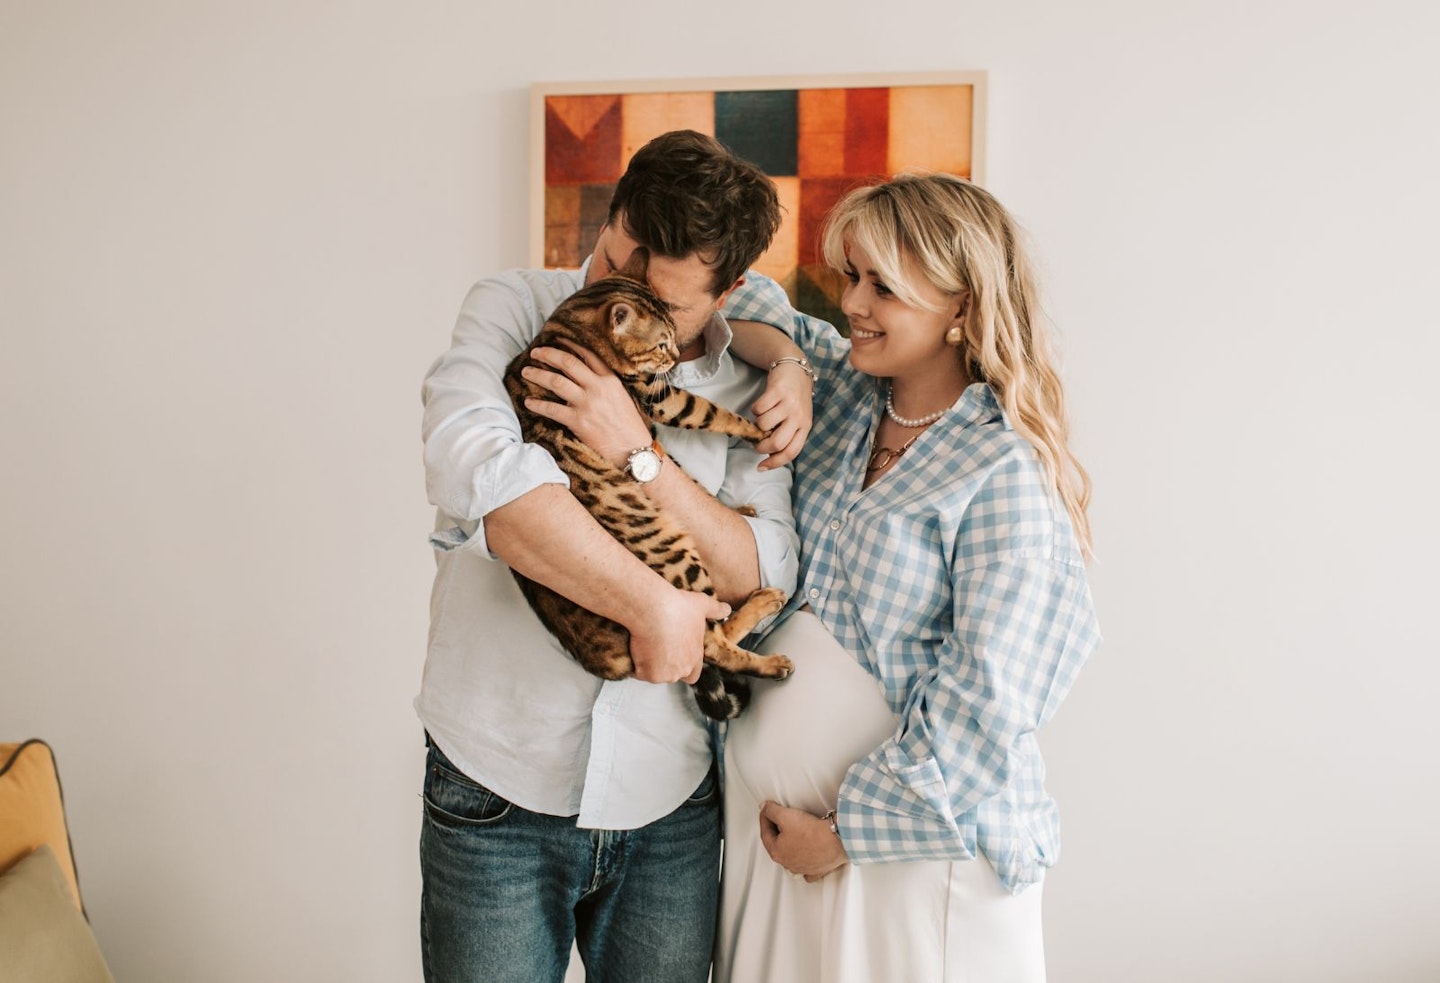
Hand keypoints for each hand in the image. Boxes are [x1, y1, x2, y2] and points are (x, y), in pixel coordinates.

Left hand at [522, 344, 651, 465]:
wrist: (633, 450)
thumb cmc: (629, 426)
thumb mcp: (622, 397)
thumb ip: (605, 385)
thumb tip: (585, 377)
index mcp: (610, 380)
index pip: (587, 355)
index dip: (569, 345)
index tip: (556, 340)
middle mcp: (597, 387)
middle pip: (567, 362)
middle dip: (548, 354)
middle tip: (534, 352)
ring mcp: (587, 404)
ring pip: (556, 382)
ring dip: (538, 375)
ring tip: (526, 371)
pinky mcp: (578, 421)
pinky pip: (552, 409)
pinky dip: (537, 405)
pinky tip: (528, 402)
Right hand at [628, 587, 730, 684]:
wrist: (654, 610)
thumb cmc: (677, 607)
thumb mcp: (702, 605)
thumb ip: (715, 610)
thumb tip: (727, 609)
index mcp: (695, 656)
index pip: (693, 674)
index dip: (683, 666)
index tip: (674, 654)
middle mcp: (682, 669)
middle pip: (672, 673)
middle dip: (665, 664)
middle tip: (656, 645)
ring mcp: (664, 674)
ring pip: (655, 674)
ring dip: (650, 664)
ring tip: (645, 644)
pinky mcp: (647, 674)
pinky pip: (638, 672)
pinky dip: (635, 664)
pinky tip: (635, 648)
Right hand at [751, 363, 812, 469]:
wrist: (795, 369)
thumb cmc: (793, 399)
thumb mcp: (797, 418)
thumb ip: (787, 435)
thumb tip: (769, 455)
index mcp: (805, 427)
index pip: (791, 452)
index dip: (775, 463)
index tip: (761, 467)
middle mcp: (799, 416)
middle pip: (777, 442)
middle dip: (761, 447)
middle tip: (756, 442)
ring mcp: (789, 403)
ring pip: (763, 425)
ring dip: (757, 424)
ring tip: (761, 418)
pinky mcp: (777, 390)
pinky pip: (758, 408)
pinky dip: (755, 409)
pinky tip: (762, 405)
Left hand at [759, 801, 848, 881]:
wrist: (837, 840)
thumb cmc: (813, 832)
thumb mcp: (786, 815)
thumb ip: (771, 811)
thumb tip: (764, 808)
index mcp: (777, 852)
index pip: (765, 832)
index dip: (765, 818)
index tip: (767, 810)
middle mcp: (788, 864)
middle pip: (778, 844)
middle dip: (777, 830)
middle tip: (779, 818)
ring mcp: (803, 868)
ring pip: (792, 856)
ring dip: (791, 844)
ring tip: (795, 832)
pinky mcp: (818, 869)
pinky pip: (808, 868)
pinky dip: (806, 861)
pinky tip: (807, 855)